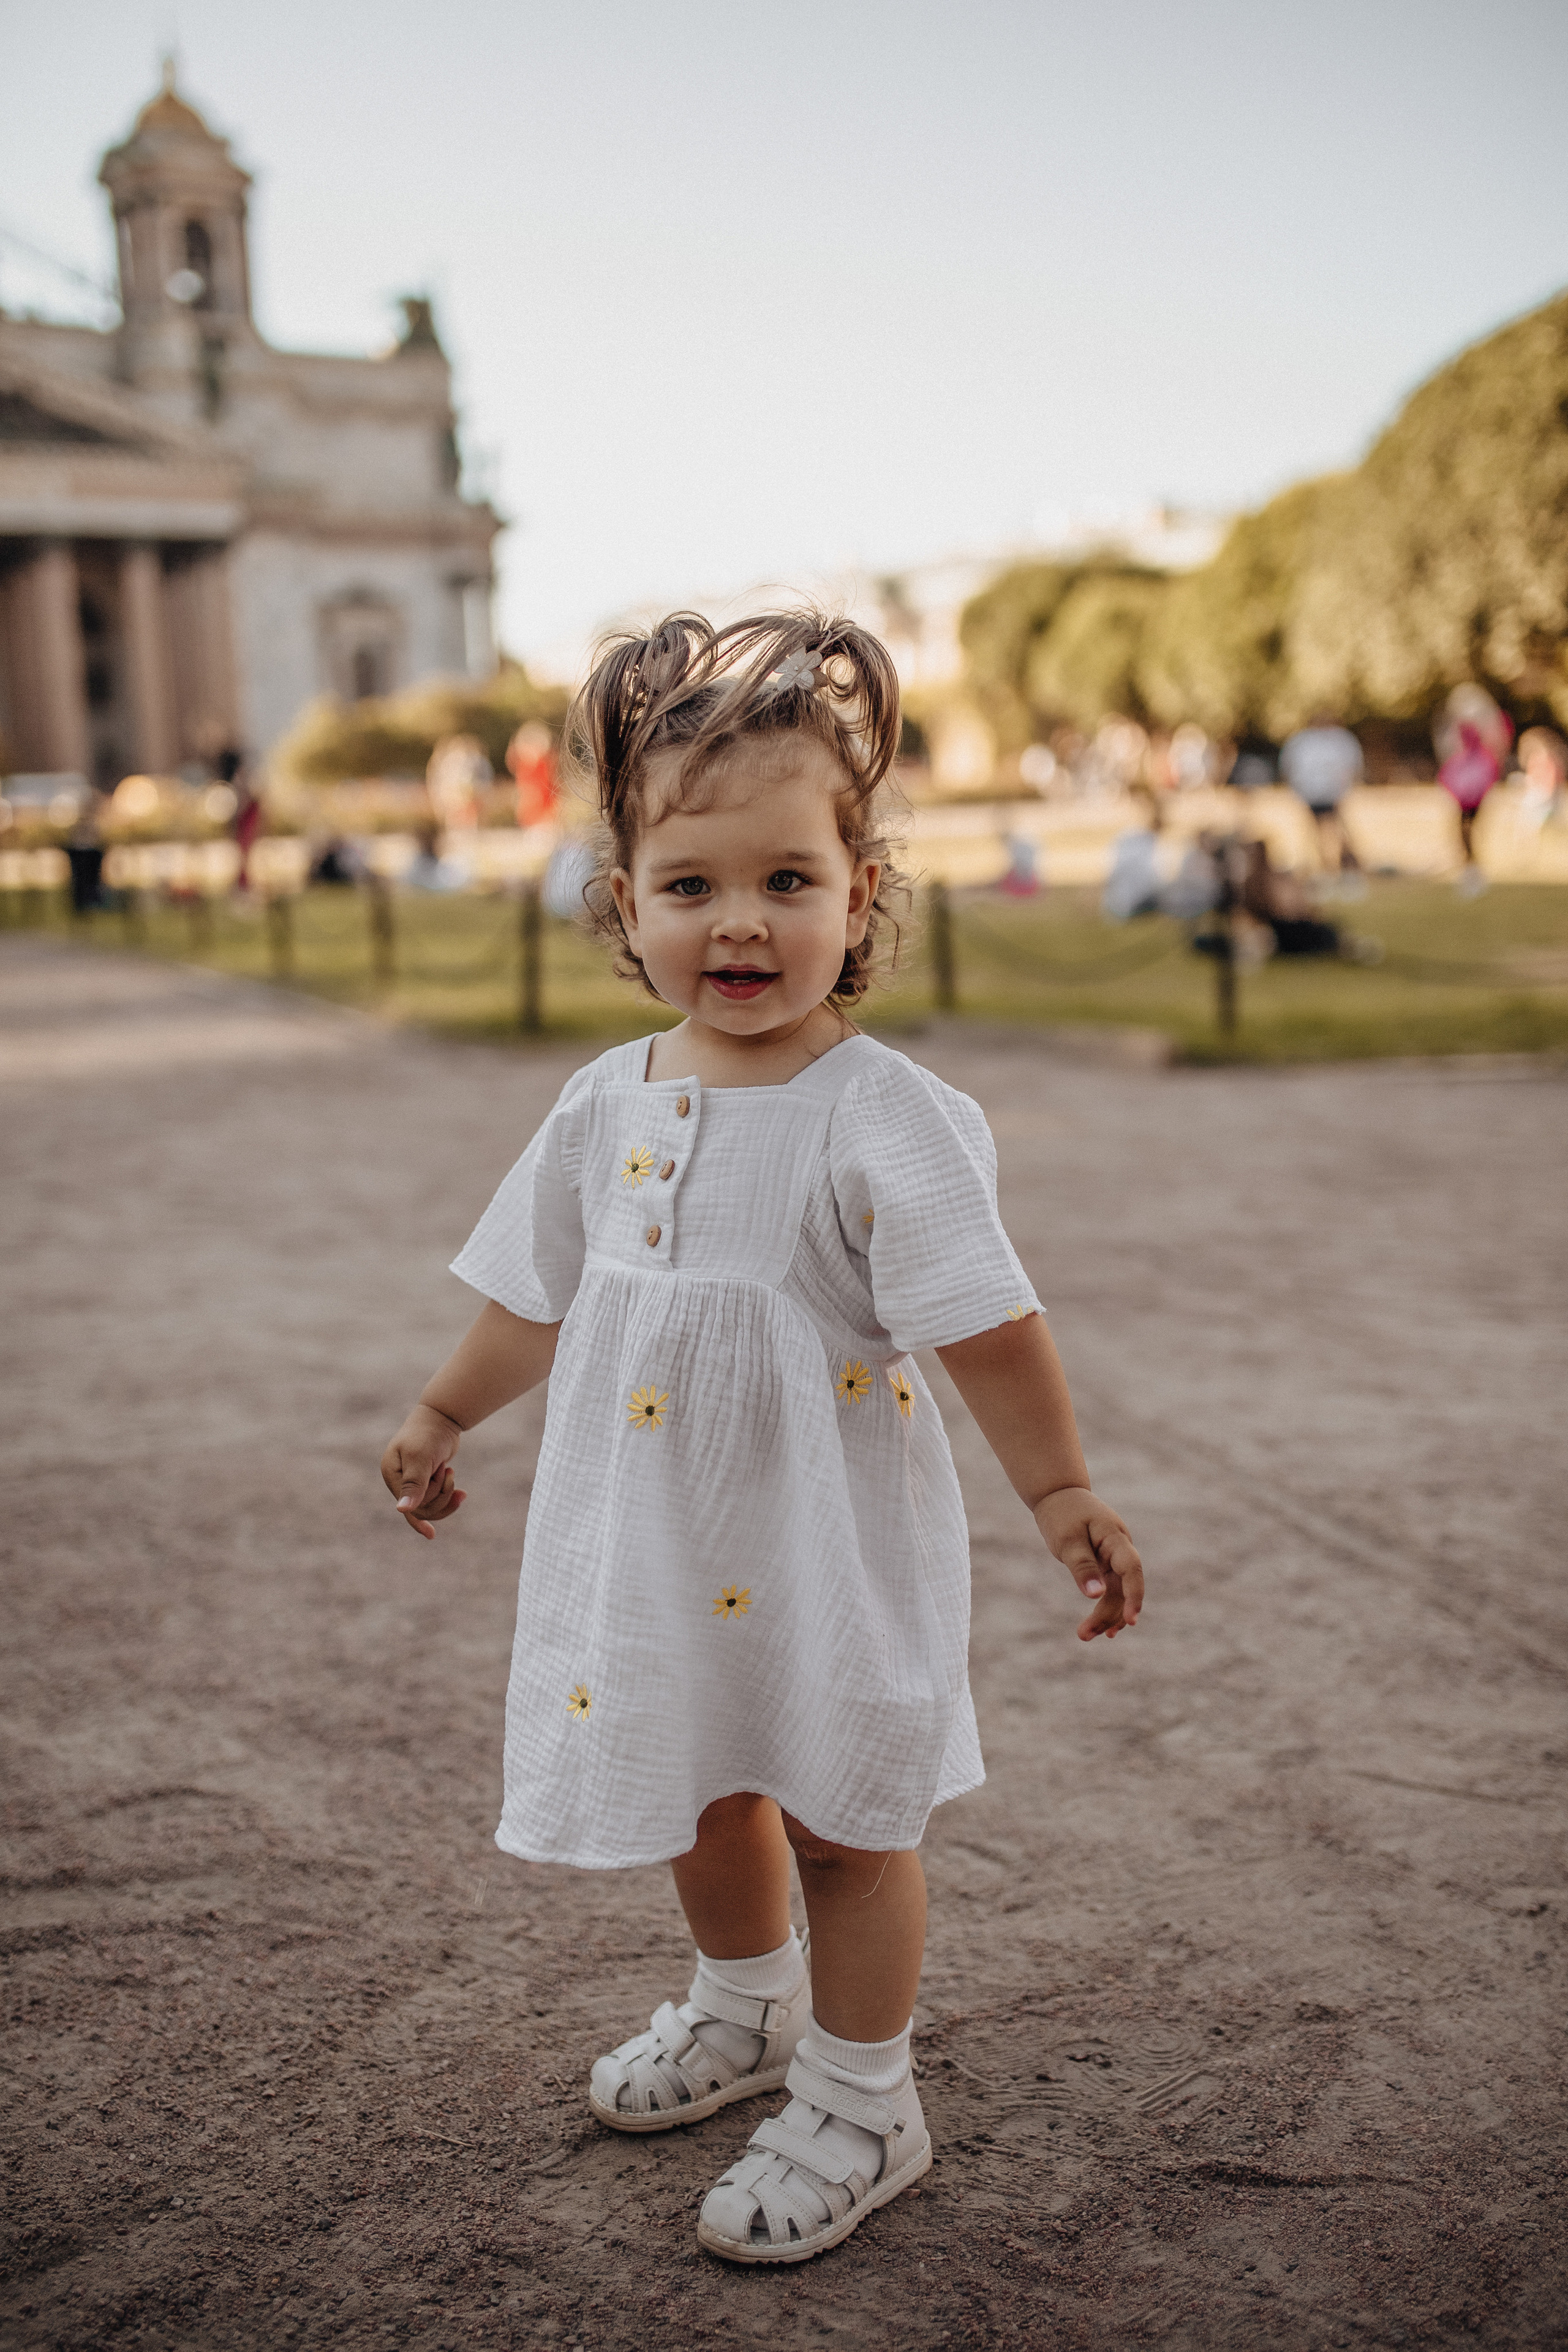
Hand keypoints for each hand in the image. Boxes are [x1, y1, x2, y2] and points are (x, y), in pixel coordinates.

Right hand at [381, 1404, 467, 1539]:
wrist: (442, 1417)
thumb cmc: (428, 1434)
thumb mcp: (421, 1457)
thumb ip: (413, 1484)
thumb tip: (402, 1511)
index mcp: (392, 1474)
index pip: (409, 1505)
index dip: (426, 1508)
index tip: (434, 1518)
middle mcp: (399, 1480)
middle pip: (421, 1508)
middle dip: (440, 1495)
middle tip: (449, 1471)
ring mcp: (412, 1482)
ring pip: (430, 1506)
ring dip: (446, 1494)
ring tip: (452, 1471)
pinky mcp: (426, 1481)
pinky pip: (436, 1500)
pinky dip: (450, 1498)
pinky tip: (463, 1494)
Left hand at [1034, 1486, 1143, 1641]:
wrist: (1058, 1495)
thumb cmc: (1062, 1514)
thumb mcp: (1067, 1539)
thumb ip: (1082, 1566)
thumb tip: (1095, 1595)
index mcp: (1115, 1537)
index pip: (1131, 1568)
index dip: (1134, 1595)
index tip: (1131, 1620)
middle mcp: (1120, 1548)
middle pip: (1123, 1587)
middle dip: (1108, 1614)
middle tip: (1084, 1635)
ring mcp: (1115, 1557)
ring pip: (1117, 1592)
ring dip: (1105, 1615)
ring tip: (1084, 1636)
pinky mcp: (1106, 1564)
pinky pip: (1111, 1589)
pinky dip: (1106, 1607)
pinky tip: (1103, 1629)